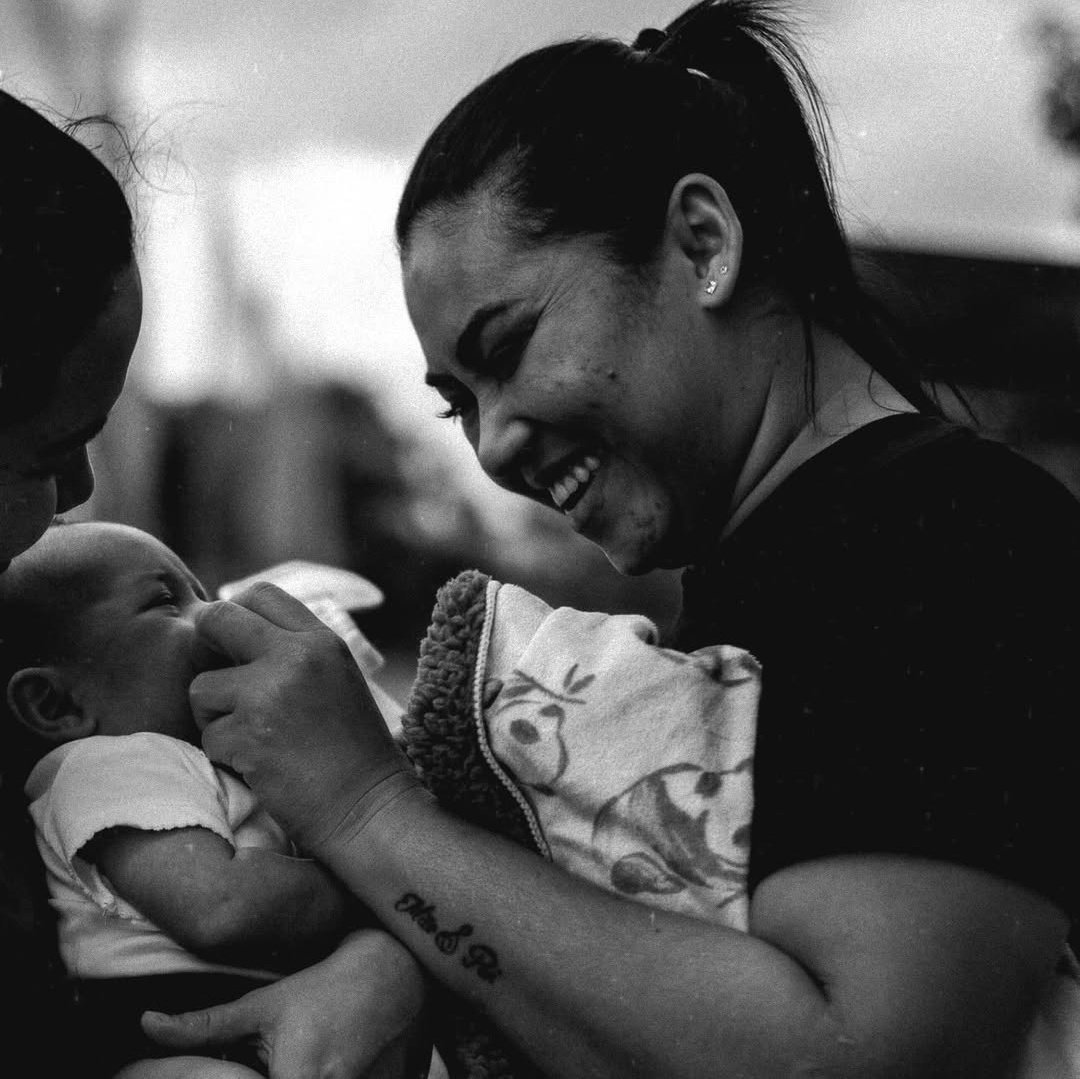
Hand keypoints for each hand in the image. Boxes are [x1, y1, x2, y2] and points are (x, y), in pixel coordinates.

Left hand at [141, 929, 431, 1078]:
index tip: (251, 1068)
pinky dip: (329, 1078)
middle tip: (275, 1059)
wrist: (391, 975)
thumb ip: (205, 1025)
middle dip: (274, 1074)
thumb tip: (146, 1024)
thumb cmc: (321, 989)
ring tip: (303, 1058)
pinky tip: (328, 1064)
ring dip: (305, 1077)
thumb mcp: (263, 1004)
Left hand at [190, 583, 418, 854]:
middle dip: (206, 648)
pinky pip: (209, 737)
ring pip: (203, 687)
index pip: (261, 594)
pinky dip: (226, 757)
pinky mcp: (248, 735)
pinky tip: (262, 768)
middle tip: (219, 681)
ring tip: (255, 740)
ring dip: (215, 718)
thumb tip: (232, 632)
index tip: (231, 642)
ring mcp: (269, 694)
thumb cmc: (354, 751)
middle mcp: (295, 656)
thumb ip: (295, 653)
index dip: (236, 614)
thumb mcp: (337, 680)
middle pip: (218, 620)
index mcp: (322, 640)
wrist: (368, 808)